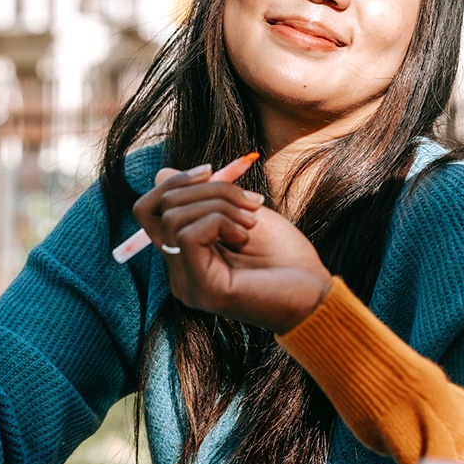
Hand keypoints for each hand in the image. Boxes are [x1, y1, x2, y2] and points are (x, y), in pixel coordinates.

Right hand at [132, 165, 332, 333]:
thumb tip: (162, 174)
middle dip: (206, 188)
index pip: (148, 210)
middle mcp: (179, 273)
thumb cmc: (284, 256)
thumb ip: (203, 197)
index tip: (212, 170)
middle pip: (160, 208)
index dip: (175, 181)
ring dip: (218, 204)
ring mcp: (187, 284)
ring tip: (250, 221)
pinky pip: (189, 235)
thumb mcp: (239, 214)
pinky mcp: (202, 290)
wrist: (315, 293)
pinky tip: (245, 236)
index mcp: (185, 256)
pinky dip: (219, 221)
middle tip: (248, 202)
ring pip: (173, 218)